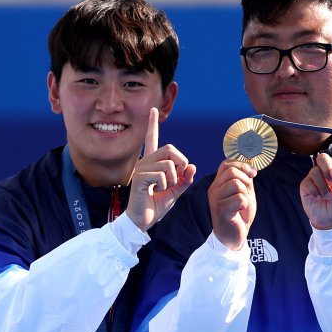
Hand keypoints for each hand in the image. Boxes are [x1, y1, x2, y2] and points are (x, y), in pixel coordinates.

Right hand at [127, 107, 196, 231]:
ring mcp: (141, 168)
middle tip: (177, 178)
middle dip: (180, 162)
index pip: (153, 139)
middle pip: (170, 149)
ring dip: (172, 178)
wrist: (142, 221)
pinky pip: (161, 174)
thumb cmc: (156, 205)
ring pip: (168, 163)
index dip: (153, 125)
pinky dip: (165, 185)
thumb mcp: (176, 192)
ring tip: (163, 188)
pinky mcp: (139, 177)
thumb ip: (185, 179)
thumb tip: (192, 166)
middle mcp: (145, 162)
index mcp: (153, 163)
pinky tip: (155, 191)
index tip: (153, 110)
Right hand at [209, 159, 256, 250]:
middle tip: (247, 193)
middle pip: (232, 171)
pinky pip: (239, 198)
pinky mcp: (220, 210)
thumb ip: (245, 179)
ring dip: (245, 194)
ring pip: (236, 184)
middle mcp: (214, 189)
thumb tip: (250, 166)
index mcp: (218, 183)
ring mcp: (216, 199)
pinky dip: (244, 204)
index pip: (226, 163)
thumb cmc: (239, 215)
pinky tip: (240, 211)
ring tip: (242, 204)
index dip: (242, 165)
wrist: (234, 236)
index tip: (253, 174)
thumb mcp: (244, 193)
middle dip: (246, 180)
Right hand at [300, 113, 331, 229]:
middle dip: (329, 170)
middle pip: (323, 156)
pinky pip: (309, 180)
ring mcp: (315, 176)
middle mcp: (327, 169)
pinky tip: (318, 197)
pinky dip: (316, 190)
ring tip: (327, 195)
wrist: (330, 222)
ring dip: (323, 185)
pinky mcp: (306, 184)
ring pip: (316, 169)